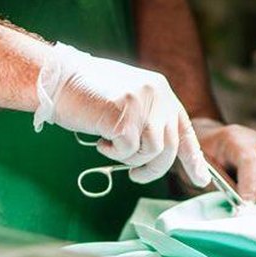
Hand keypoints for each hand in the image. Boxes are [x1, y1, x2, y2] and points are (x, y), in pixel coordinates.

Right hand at [33, 43, 209, 186]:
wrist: (55, 77)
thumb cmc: (86, 94)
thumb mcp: (128, 100)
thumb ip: (148, 120)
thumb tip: (161, 152)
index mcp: (161, 90)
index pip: (185, 129)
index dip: (194, 157)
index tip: (200, 179)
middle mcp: (158, 94)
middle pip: (171, 146)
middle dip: (154, 169)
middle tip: (136, 176)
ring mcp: (142, 103)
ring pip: (152, 151)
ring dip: (131, 159)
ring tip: (110, 147)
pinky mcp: (124, 115)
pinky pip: (129, 150)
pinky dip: (114, 153)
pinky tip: (101, 140)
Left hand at [192, 118, 255, 201]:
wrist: (213, 145)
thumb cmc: (205, 158)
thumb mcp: (200, 169)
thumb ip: (219, 186)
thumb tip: (236, 206)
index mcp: (235, 138)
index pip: (250, 160)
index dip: (250, 184)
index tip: (246, 205)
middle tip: (250, 210)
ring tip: (254, 207)